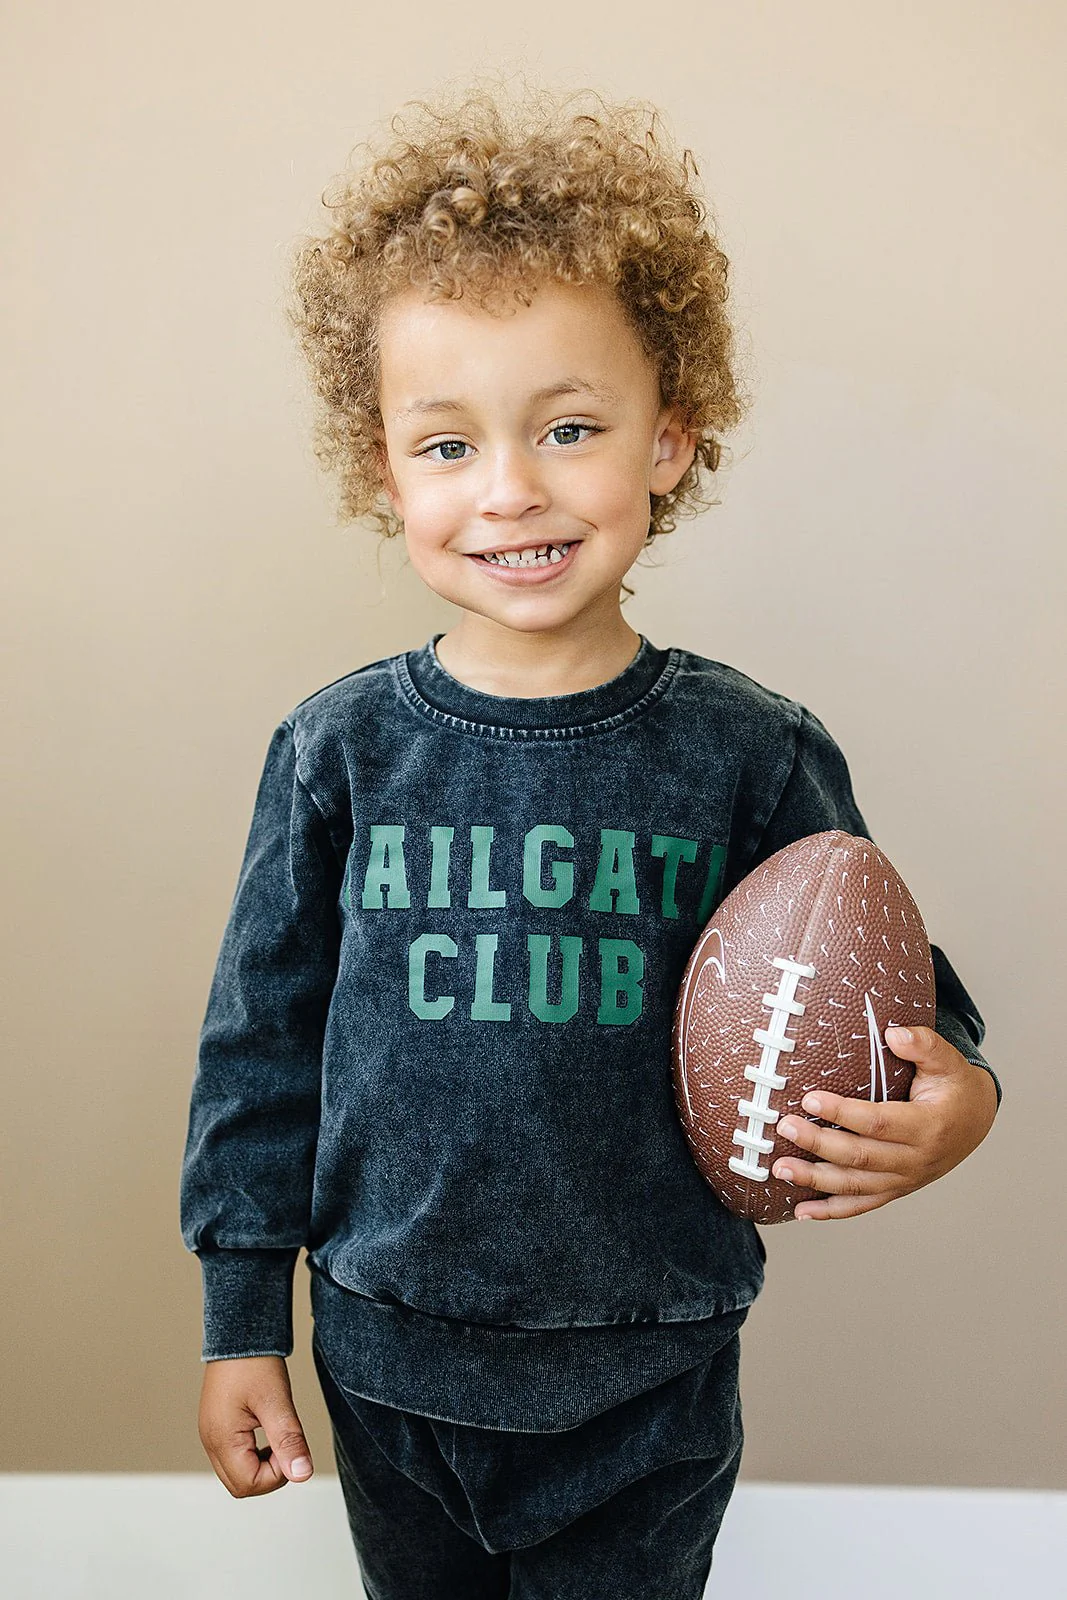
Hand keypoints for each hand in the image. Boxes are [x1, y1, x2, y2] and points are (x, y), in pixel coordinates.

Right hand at [198, 1355, 313, 1497]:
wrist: (240, 1332)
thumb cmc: (255, 1362)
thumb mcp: (277, 1402)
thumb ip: (289, 1441)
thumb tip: (302, 1475)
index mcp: (221, 1438)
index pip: (248, 1484)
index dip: (277, 1475)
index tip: (291, 1447)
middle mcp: (210, 1440)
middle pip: (239, 1485)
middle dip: (268, 1475)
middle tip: (286, 1446)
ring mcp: (211, 1434)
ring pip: (236, 1473)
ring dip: (261, 1465)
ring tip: (278, 1437)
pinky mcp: (217, 1426)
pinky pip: (233, 1456)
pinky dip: (253, 1454)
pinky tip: (267, 1433)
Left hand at [770, 1024, 998, 1220]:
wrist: (975, 1121)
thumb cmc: (955, 1087)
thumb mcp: (948, 1060)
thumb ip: (924, 1043)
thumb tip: (894, 1033)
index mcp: (927, 1126)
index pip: (878, 1123)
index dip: (843, 1113)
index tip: (810, 1098)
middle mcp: (915, 1159)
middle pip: (860, 1157)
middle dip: (819, 1144)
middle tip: (785, 1126)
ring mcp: (904, 1179)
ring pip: (855, 1185)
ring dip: (815, 1179)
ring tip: (781, 1168)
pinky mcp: (895, 1189)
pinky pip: (861, 1204)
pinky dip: (831, 1210)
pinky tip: (802, 1211)